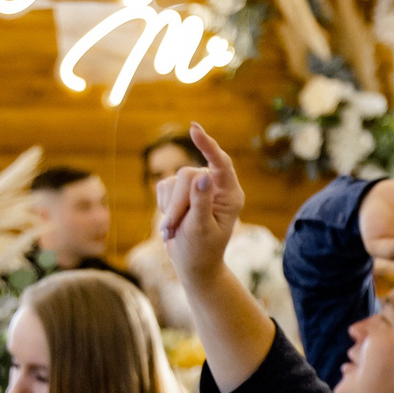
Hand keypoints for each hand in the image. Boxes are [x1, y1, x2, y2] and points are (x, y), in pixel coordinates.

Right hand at [158, 122, 244, 294]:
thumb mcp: (201, 229)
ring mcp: (197, 187)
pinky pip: (163, 187)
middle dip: (177, 202)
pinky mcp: (180, 190)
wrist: (192, 264)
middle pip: (188, 175)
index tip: (194, 129)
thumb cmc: (201, 250)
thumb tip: (203, 175)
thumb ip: (201, 202)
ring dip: (169, 208)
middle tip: (171, 228)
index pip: (221, 163)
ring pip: (173, 181)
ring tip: (174, 230)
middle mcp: (215, 186)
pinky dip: (163, 206)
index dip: (208, 145)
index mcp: (230, 195)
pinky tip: (171, 222)